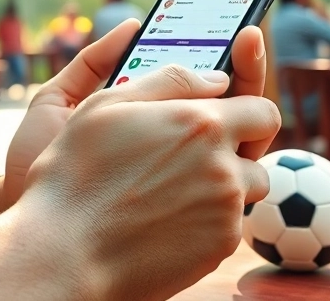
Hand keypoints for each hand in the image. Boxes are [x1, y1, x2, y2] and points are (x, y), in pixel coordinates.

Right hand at [11, 64, 280, 300]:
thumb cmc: (76, 173)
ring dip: (222, 186)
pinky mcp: (219, 247)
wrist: (66, 251)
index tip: (229, 115)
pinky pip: (227, 225)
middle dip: (236, 151)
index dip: (247, 111)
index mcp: (201, 123)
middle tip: (194, 155)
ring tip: (171, 189)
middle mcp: (223, 166)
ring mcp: (225, 211)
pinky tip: (164, 218)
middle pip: (258, 153)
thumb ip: (170, 80)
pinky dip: (206, 219)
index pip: (263, 109)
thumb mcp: (107, 104)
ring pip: (245, 191)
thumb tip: (218, 78)